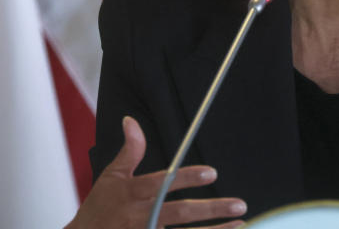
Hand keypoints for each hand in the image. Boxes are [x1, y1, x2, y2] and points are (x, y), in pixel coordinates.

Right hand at [66, 116, 246, 228]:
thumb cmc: (98, 209)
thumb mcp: (111, 177)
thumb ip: (129, 151)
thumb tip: (132, 120)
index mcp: (132, 194)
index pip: (163, 184)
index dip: (186, 178)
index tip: (212, 173)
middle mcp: (140, 218)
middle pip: (179, 214)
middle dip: (211, 210)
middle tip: (239, 204)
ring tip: (239, 225)